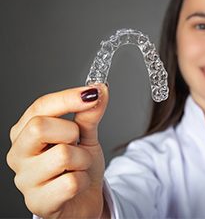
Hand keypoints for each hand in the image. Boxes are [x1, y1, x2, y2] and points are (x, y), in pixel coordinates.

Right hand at [6, 84, 109, 217]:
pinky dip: (83, 181)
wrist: (84, 199)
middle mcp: (19, 154)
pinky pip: (70, 182)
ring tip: (79, 166)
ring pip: (62, 155)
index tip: (93, 93)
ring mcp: (25, 180)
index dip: (67, 98)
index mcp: (25, 133)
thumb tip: (99, 89)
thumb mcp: (86, 136)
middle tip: (77, 142)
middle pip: (39, 126)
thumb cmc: (79, 167)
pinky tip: (76, 184)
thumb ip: (89, 114)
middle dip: (71, 132)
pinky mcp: (38, 203)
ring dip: (82, 159)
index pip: (40, 106)